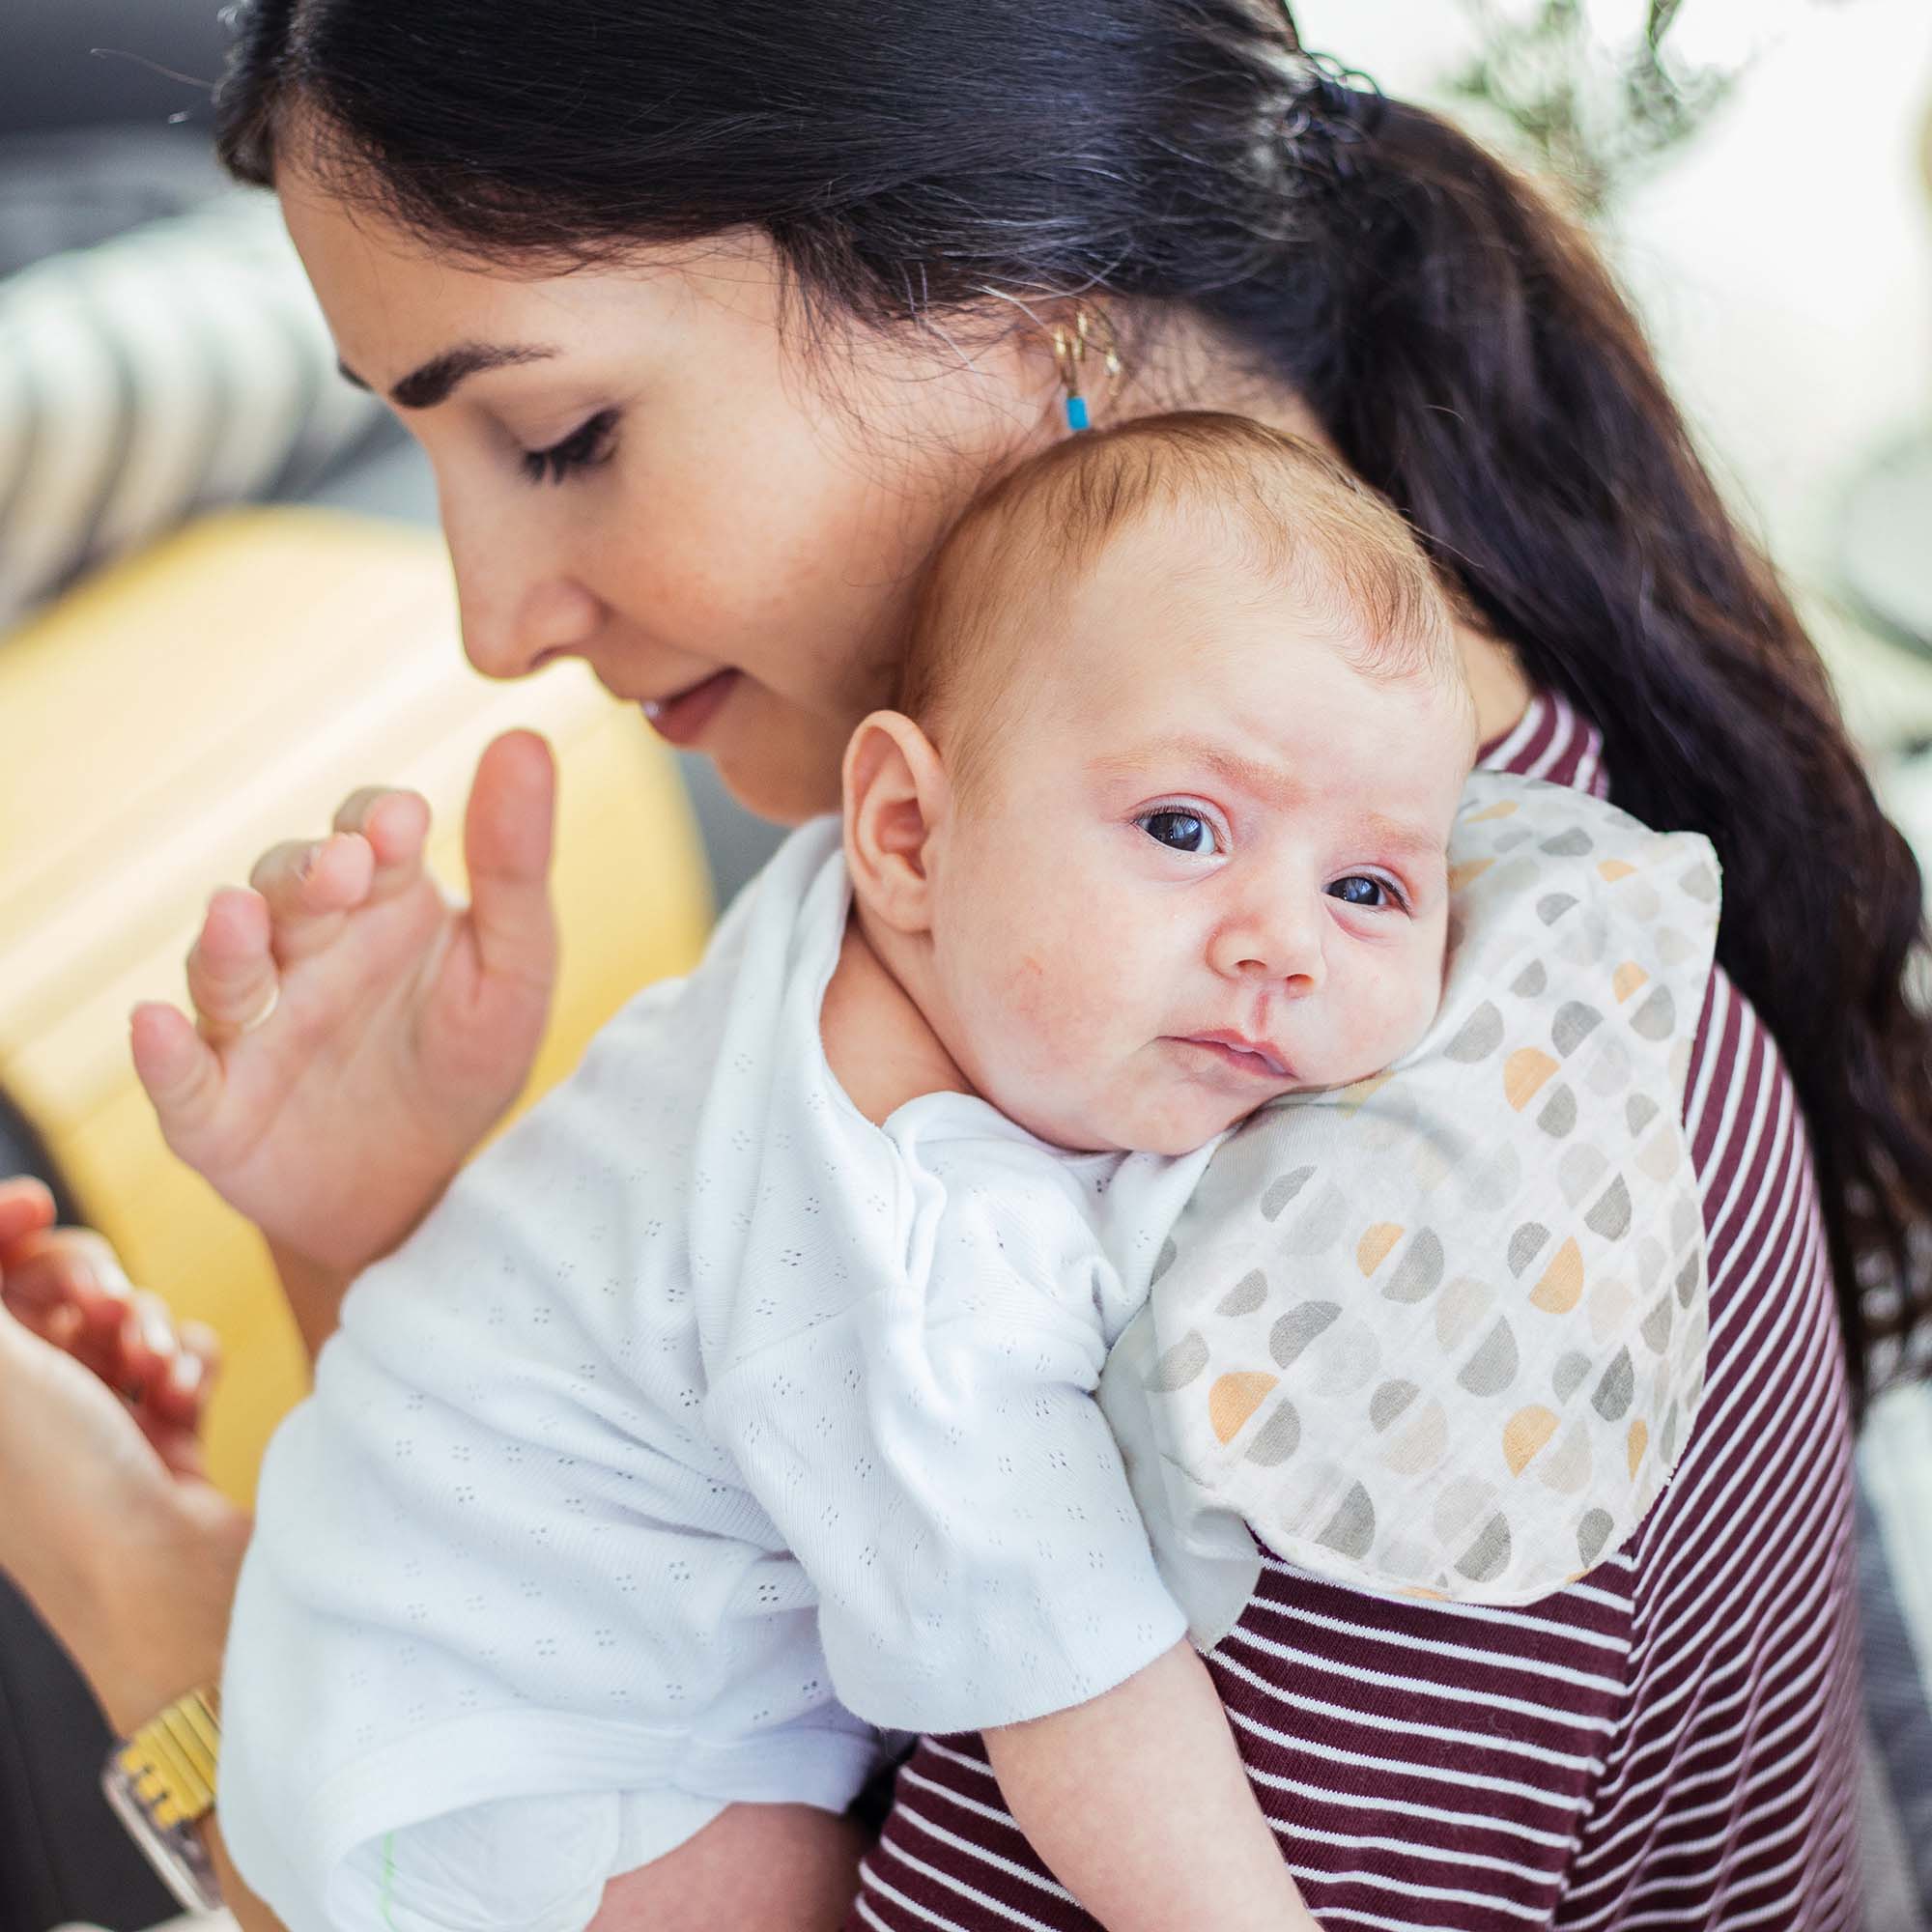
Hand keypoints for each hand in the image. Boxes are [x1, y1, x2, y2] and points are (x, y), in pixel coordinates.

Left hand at [0, 1180, 247, 1736]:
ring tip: (154, 1372)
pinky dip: (188, 1365)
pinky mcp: (158, 1434)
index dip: (4, 1228)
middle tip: (108, 1307)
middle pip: (52, 1285)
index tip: (37, 1200)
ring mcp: (88, 1420)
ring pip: (122, 1316)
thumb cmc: (61, 1486)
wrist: (169, 1585)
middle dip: (90, 1281)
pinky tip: (185, 1400)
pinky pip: (178, 1355)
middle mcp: (17, 1408)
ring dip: (147, 1328)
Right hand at [130, 731, 557, 1279]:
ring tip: (240, 916)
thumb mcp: (515, 969)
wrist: (421, 1191)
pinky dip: (162, 1055)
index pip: (365, 835)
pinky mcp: (216, 1109)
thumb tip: (527, 739)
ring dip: (229, 942)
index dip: (375, 823)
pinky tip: (153, 1026)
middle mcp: (304, 948)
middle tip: (341, 865)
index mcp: (379, 903)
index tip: (403, 820)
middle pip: (287, 891)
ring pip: (226, 971)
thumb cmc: (465, 1060)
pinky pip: (180, 1078)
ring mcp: (252, 1027)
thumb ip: (517, 867)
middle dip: (306, 874)